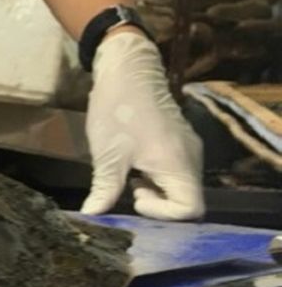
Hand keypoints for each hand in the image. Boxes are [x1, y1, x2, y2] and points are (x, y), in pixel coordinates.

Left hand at [81, 31, 204, 220]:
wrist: (126, 69)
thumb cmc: (118, 110)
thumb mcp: (107, 156)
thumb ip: (105, 190)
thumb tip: (93, 216)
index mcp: (179, 164)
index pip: (191, 209)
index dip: (163, 214)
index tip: (135, 197)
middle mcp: (192, 159)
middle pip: (187, 200)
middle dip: (157, 206)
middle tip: (128, 192)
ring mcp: (188, 150)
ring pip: (180, 187)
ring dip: (156, 192)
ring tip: (128, 180)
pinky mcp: (179, 143)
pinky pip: (175, 173)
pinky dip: (157, 179)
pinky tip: (133, 168)